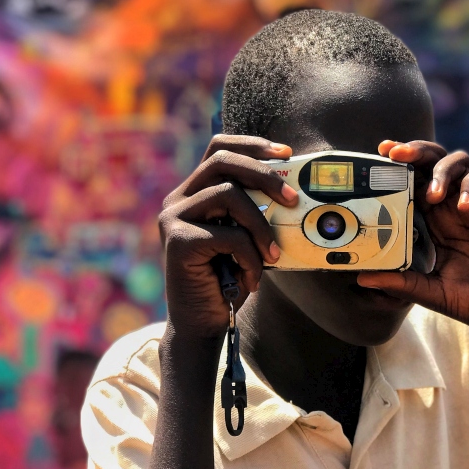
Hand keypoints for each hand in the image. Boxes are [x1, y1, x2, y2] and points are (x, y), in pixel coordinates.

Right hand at [159, 135, 297, 339]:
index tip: (286, 153)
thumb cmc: (230, 278)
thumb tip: (295, 189)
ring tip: (272, 255)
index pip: (219, 148)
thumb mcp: (247, 236)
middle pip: (222, 161)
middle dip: (265, 176)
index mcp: (194, 192)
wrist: (204, 323)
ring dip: (260, 226)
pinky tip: (251, 277)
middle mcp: (178, 199)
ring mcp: (173, 218)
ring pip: (228, 195)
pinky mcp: (177, 241)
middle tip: (293, 199)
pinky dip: (250, 256)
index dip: (253, 145)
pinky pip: (228, 235)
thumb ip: (256, 209)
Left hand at [358, 140, 468, 351]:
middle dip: (416, 152)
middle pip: (435, 164)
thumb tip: (362, 278)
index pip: (414, 184)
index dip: (397, 168)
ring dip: (443, 169)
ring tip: (434, 195)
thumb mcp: (434, 294)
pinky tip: (467, 206)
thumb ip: (403, 283)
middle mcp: (457, 208)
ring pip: (462, 162)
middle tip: (396, 154)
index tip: (378, 156)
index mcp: (437, 224)